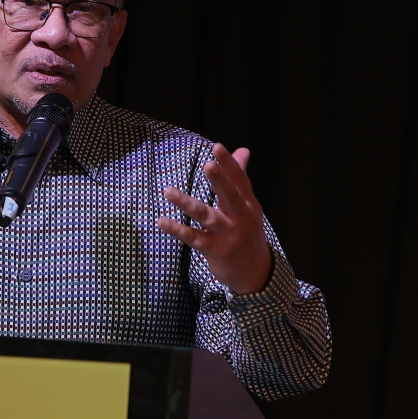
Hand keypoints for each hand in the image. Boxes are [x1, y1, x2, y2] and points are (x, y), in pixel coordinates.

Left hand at [157, 143, 271, 294]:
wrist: (255, 272)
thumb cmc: (246, 231)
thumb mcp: (247, 205)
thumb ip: (240, 177)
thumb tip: (244, 149)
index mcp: (249, 204)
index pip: (240, 181)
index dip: (229, 164)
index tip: (217, 147)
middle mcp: (242, 219)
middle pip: (231, 196)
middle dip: (220, 181)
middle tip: (207, 164)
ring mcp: (230, 236)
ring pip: (207, 217)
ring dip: (187, 204)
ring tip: (168, 191)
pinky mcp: (217, 251)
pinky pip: (194, 239)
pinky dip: (178, 230)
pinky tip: (162, 221)